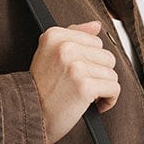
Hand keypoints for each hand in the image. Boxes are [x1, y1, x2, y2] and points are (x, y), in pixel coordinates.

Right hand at [28, 19, 120, 143]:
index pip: (94, 41)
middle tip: (81, 88)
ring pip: (111, 73)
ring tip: (85, 97)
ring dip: (102, 89)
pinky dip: (109, 100)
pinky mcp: (85, 86)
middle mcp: (65, 47)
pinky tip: (94, 106)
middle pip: (106, 57)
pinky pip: (114, 88)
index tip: (79, 75)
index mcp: (55, 35)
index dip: (90, 62)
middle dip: (98, 75)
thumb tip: (96, 25)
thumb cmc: (39, 91)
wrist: (29, 117)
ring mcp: (76, 66)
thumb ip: (73, 35)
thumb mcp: (49, 55)